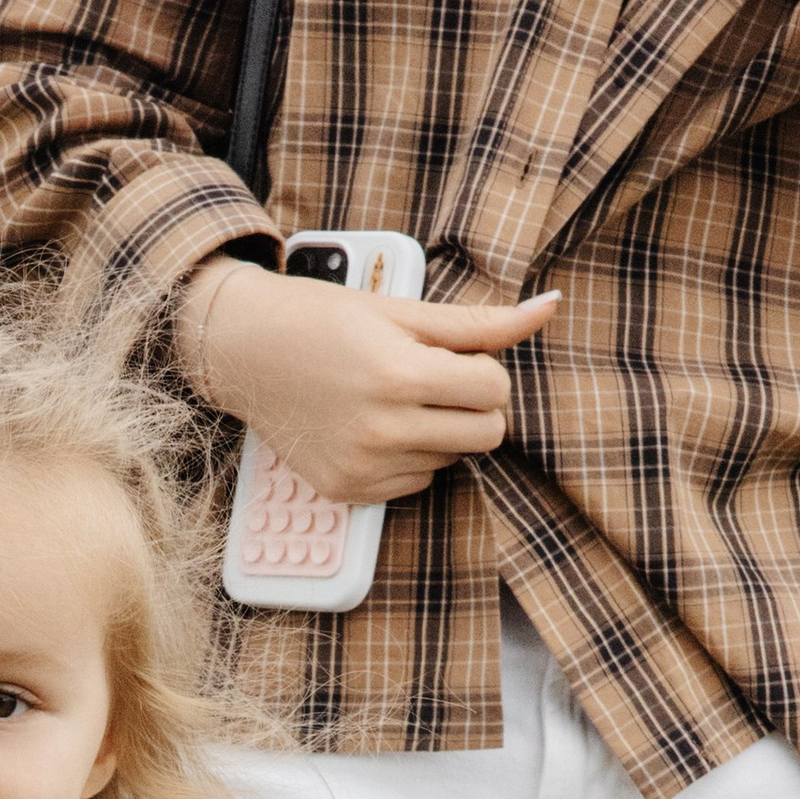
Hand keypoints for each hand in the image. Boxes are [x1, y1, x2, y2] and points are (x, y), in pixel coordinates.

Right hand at [180, 260, 559, 507]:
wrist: (247, 354)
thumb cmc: (327, 321)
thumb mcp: (403, 311)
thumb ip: (481, 323)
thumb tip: (552, 306)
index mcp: (400, 374)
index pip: (494, 390)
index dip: (486, 372)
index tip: (458, 359)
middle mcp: (382, 428)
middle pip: (484, 435)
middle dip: (474, 407)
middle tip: (437, 383)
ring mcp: (363, 466)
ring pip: (451, 462)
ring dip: (440, 433)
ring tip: (396, 401)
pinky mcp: (348, 491)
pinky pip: (415, 483)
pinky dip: (409, 457)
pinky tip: (375, 428)